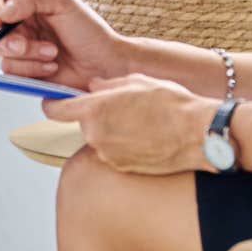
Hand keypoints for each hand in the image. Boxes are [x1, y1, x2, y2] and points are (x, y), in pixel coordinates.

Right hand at [0, 0, 131, 90]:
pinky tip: (51, 66)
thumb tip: (1, 10)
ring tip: (52, 53)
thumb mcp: (63, 2)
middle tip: (26, 42)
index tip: (0, 17)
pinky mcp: (24, 71)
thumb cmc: (89, 32)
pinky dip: (32, 70)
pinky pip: (12, 72)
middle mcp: (18, 23)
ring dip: (28, 55)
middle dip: (7, 38)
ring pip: (1, 52)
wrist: (105, 65)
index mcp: (25, 1)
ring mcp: (20, 48)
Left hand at [41, 74, 221, 174]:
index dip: (53, 104)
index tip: (54, 101)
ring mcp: (108, 154)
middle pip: (84, 123)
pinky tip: (146, 139)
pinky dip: (123, 147)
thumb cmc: (172, 104)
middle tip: (124, 110)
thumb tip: (92, 87)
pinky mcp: (121, 168)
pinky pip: (113, 154)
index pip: (56, 109)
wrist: (198, 134)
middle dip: (97, 117)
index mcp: (96, 108)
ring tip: (141, 124)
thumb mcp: (137, 82)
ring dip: (112, 133)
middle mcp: (96, 134)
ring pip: (99, 139)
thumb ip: (107, 85)